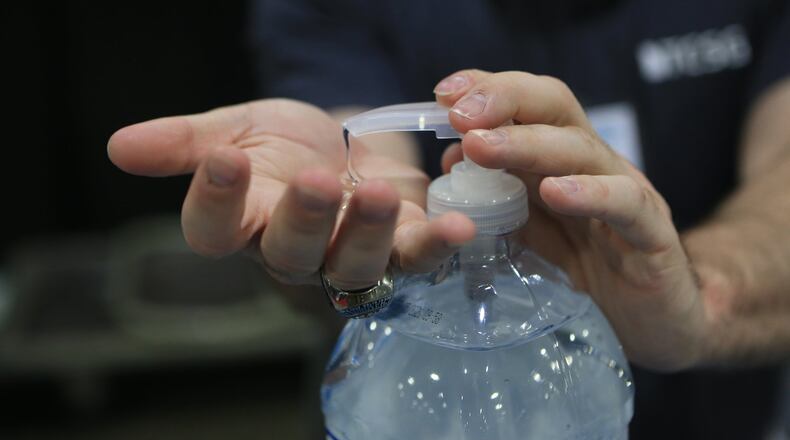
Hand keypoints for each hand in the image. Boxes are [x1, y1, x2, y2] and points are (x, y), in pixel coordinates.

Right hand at [108, 99, 474, 297]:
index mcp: (243, 221)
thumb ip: (186, 142)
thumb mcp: (236, 128)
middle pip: (288, 252)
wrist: (345, 143)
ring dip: (365, 232)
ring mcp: (347, 255)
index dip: (214, 200)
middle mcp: (292, 250)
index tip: (222, 159)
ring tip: (375, 191)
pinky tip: (457, 224)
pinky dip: (436, 245)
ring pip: (352, 263)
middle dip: (301, 218)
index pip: (214, 228)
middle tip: (313, 180)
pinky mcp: (399, 247)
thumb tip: (119, 145)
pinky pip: (415, 258)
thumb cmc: (285, 143)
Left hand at [434, 71, 706, 370]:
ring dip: (527, 144)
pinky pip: (625, 204)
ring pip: (582, 151)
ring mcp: (628, 194)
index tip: (444, 94)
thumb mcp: (531, 228)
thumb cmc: (592, 267)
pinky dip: (590, 193)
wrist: (658, 319)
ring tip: (480, 146)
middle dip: (503, 101)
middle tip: (458, 114)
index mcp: (564, 158)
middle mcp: (596, 164)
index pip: (529, 104)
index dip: (489, 90)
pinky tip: (555, 191)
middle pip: (555, 108)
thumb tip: (450, 162)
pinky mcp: (654, 235)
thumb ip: (496, 195)